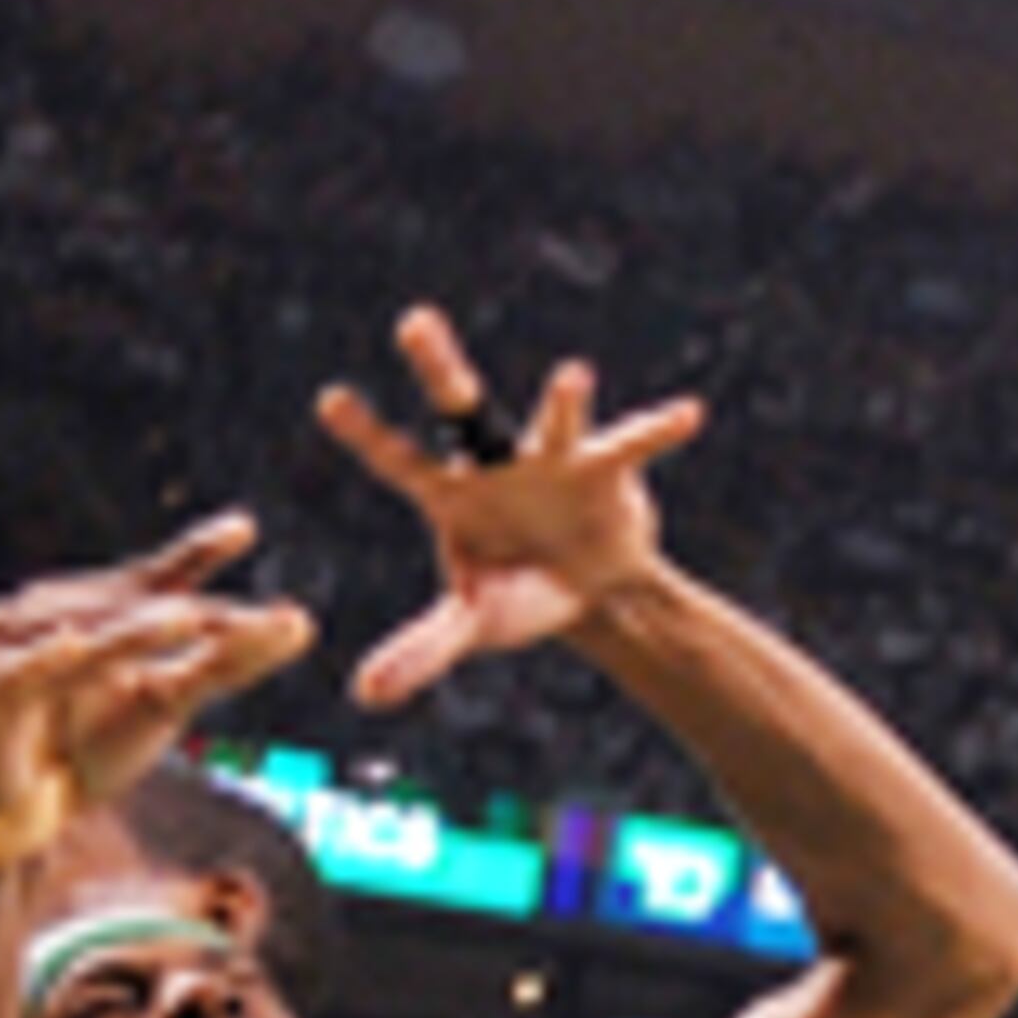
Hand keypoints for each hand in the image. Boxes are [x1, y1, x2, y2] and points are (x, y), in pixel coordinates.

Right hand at [0, 521, 312, 855]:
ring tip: (184, 620)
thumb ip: (224, 663)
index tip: (246, 529)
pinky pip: (16, 676)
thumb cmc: (83, 756)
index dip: (196, 552)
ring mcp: (6, 651)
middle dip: (177, 610)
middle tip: (232, 613)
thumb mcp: (165, 705)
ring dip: (127, 629)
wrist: (11, 825)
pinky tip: (75, 646)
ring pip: (79, 633)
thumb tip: (302, 622)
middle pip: (123, 607)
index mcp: (93, 613)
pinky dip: (44, 660)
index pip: (153, 578)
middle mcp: (47, 617)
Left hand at [317, 304, 705, 712]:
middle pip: (461, 407)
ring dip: (564, 403)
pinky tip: (688, 415)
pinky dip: (659, 430)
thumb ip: (420, 652)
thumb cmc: (515, 595)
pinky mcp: (606, 467)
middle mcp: (495, 461)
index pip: (397, 461)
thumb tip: (364, 695)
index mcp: (450, 492)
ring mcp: (551, 458)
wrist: (591, 591)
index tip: (329, 400)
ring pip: (553, 422)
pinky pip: (633, 443)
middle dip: (440, 367)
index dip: (366, 433)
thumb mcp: (470, 625)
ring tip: (572, 375)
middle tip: (412, 322)